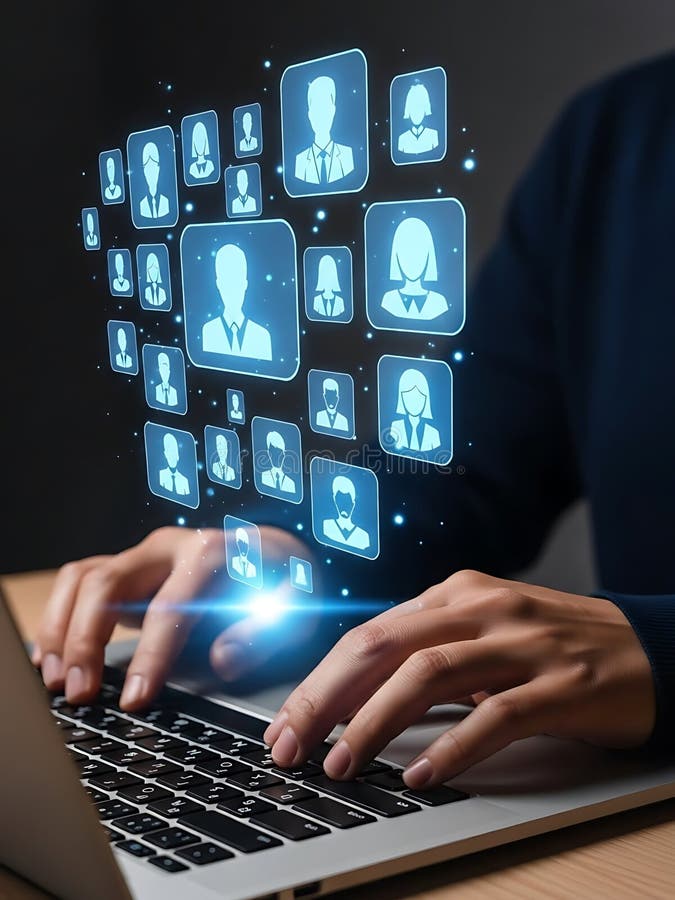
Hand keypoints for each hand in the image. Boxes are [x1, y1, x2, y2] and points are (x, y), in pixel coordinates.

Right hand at [35, 526, 314, 709]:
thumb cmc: (285, 579)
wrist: (273, 551)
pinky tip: (53, 658)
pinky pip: (78, 586)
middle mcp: (168, 548)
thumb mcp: (298, 604)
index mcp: (210, 553)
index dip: (150, 655)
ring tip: (58, 680)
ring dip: (60, 629)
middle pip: (107, 583)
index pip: (169, 606)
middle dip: (85, 640)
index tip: (136, 699)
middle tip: (81, 693)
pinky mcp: (128, 571)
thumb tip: (223, 659)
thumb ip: (266, 630)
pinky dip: (57, 618)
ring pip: (82, 579)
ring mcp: (143, 556)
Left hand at [264, 570, 654, 787]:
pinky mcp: (561, 683)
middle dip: (328, 698)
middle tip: (292, 745)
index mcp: (454, 594)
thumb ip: (428, 650)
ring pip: (428, 675)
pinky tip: (421, 774)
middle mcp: (480, 608)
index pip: (369, 634)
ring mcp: (522, 643)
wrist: (646, 646)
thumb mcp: (483, 632)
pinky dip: (452, 745)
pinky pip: (496, 714)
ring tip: (344, 765)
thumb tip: (355, 695)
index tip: (286, 722)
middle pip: (383, 646)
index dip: (320, 680)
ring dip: (376, 722)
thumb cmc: (552, 644)